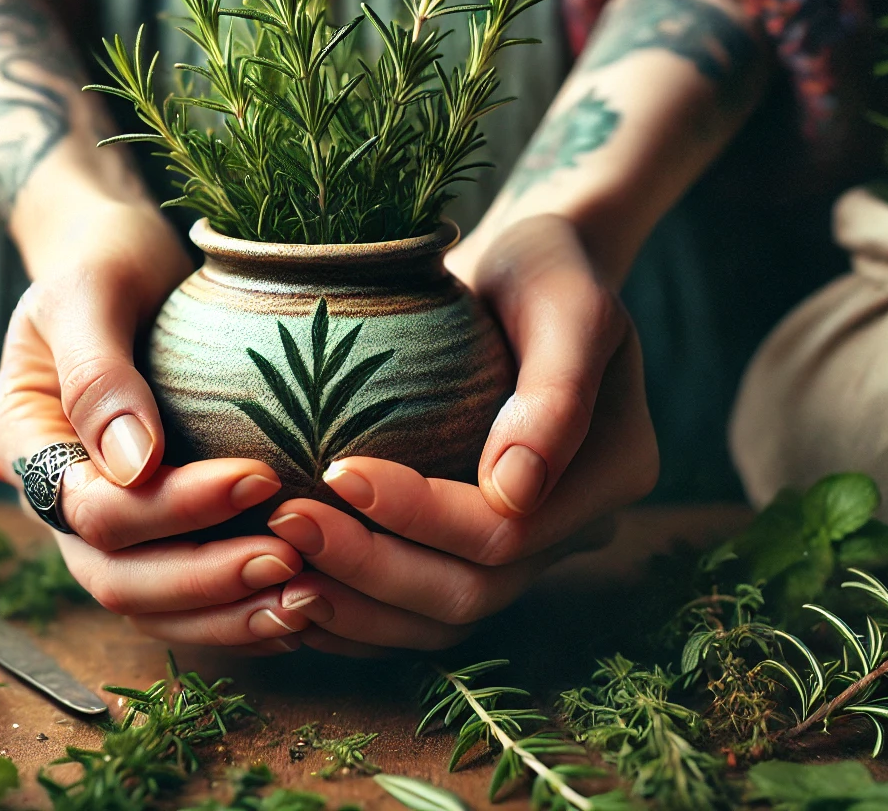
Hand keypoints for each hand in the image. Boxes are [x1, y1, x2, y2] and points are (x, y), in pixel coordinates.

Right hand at [0, 200, 317, 652]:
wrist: (124, 263)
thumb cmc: (104, 261)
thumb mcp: (90, 289)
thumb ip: (99, 371)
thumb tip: (132, 465)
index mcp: (20, 443)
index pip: (90, 510)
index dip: (173, 509)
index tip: (258, 476)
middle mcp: (52, 498)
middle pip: (114, 578)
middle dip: (204, 580)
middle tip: (290, 562)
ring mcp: (97, 524)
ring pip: (148, 605)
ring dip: (226, 613)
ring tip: (306, 601)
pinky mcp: (150, 531)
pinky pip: (183, 596)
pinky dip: (237, 609)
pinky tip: (301, 606)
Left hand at [262, 215, 659, 654]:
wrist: (521, 272)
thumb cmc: (542, 266)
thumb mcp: (564, 297)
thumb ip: (556, 388)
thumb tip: (513, 490)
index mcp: (612, 474)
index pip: (505, 533)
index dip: (419, 516)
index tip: (335, 468)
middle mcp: (573, 530)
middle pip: (469, 593)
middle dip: (370, 568)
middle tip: (285, 522)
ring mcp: (526, 551)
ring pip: (439, 621)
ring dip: (353, 608)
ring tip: (275, 570)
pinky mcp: (472, 552)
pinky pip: (415, 614)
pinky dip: (353, 616)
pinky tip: (291, 593)